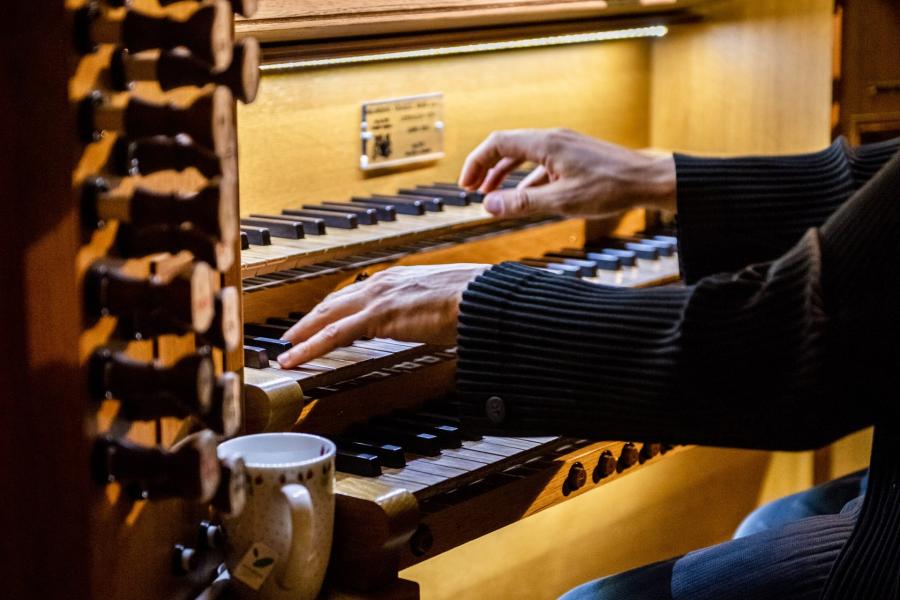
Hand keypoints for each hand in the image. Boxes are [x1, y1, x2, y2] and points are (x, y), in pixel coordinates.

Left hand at [276, 264, 490, 367]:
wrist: (482, 297)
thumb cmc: (473, 301)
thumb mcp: (444, 304)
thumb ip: (428, 313)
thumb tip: (430, 325)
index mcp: (397, 278)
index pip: (354, 295)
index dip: (332, 311)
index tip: (319, 323)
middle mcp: (382, 283)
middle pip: (333, 303)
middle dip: (308, 321)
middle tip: (290, 337)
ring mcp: (377, 297)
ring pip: (326, 317)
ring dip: (301, 335)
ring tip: (285, 352)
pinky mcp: (378, 316)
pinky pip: (334, 334)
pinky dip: (310, 347)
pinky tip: (295, 359)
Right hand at [458, 128, 675, 218]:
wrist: (648, 180)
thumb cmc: (610, 189)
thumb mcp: (562, 201)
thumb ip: (522, 204)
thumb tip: (488, 206)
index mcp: (546, 143)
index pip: (497, 143)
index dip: (476, 163)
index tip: (466, 186)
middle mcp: (553, 139)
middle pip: (507, 147)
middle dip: (486, 169)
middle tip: (473, 191)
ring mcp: (564, 146)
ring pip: (524, 156)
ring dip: (505, 175)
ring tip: (493, 197)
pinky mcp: (575, 156)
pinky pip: (541, 164)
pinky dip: (527, 179)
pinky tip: (526, 199)